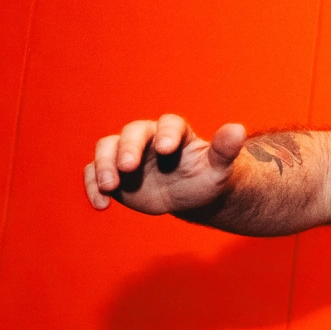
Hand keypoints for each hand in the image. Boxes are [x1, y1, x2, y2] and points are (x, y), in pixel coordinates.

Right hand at [85, 114, 246, 216]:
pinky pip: (94, 172)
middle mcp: (147, 137)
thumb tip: (238, 129)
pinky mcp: (112, 172)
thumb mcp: (218, 168)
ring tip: (110, 187)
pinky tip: (101, 205)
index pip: (168, 124)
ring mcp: (126, 153)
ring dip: (104, 165)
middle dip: (128, 148)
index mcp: (175, 132)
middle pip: (132, 133)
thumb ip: (224, 150)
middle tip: (128, 168)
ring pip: (106, 147)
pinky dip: (92, 186)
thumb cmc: (205, 178)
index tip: (166, 149)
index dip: (167, 134)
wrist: (189, 196)